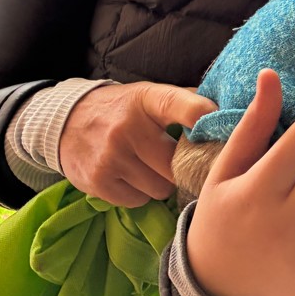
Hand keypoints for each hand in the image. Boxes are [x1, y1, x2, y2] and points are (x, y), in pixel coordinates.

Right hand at [60, 81, 214, 205]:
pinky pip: (138, 200)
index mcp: (149, 99)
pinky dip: (140, 194)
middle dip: (185, 167)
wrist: (65, 121)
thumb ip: (187, 103)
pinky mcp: (98, 181)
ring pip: (161, 187)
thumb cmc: (123, 109)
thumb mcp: (151, 95)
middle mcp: (129, 127)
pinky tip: (132, 177)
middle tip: (184, 164)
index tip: (226, 132)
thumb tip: (229, 115)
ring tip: (152, 168)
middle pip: (179, 163)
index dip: (211, 122)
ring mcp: (112, 156)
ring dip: (162, 183)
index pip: (188, 109)